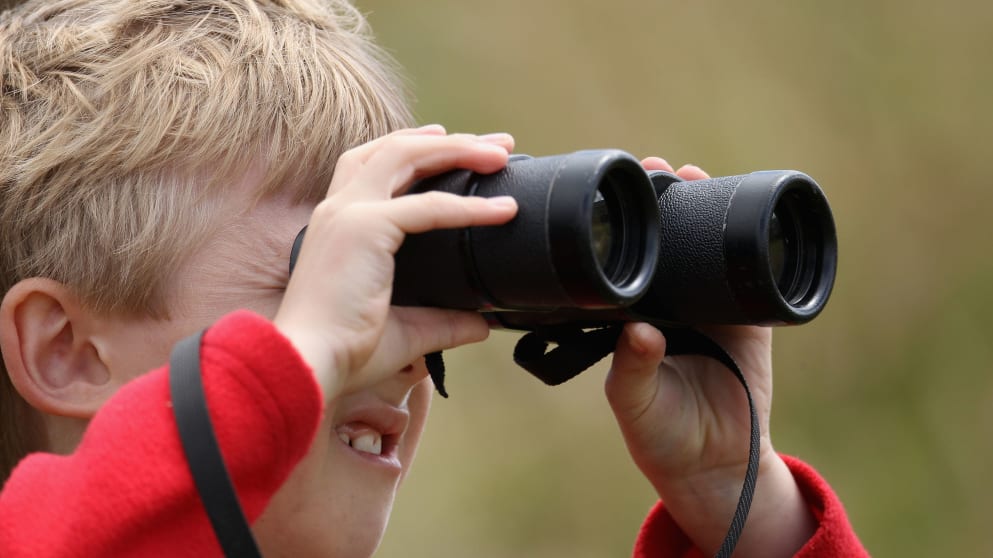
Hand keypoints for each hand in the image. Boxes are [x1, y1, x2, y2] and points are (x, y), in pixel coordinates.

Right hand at [274, 126, 518, 400]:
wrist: (307, 367)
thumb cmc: (343, 355)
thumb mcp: (407, 332)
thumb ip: (444, 323)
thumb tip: (481, 324)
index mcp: (339, 225)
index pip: (377, 165)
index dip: (419, 149)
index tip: (462, 147)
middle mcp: (338, 209)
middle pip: (394, 148)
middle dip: (449, 140)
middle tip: (499, 144)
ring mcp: (347, 214)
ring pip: (406, 156)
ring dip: (457, 148)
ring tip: (501, 153)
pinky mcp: (363, 228)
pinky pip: (428, 206)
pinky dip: (468, 205)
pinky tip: (501, 209)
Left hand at [604, 159, 815, 556]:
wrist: (714, 465)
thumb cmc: (660, 433)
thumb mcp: (633, 401)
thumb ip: (632, 367)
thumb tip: (637, 332)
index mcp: (633, 317)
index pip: (627, 261)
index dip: (624, 229)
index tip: (617, 195)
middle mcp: (669, 305)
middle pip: (667, 243)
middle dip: (664, 203)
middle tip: (656, 168)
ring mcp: (711, 308)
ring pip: (708, 250)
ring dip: (704, 211)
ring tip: (695, 175)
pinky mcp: (750, 320)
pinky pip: (754, 277)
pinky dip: (754, 249)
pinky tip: (752, 217)